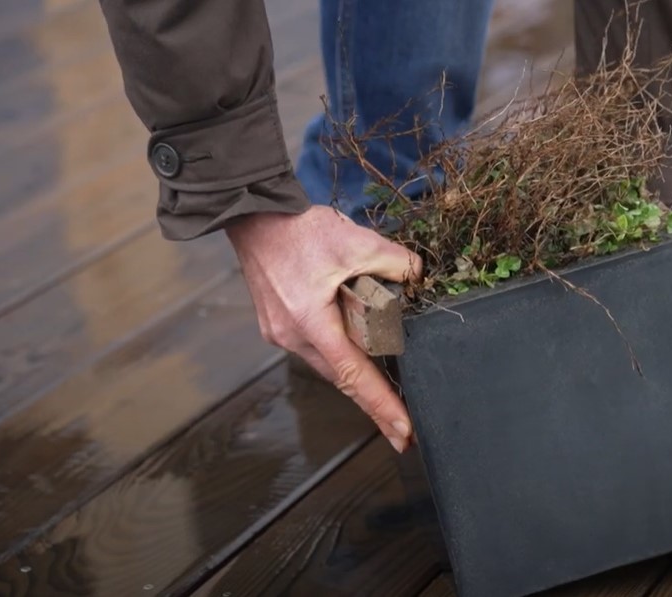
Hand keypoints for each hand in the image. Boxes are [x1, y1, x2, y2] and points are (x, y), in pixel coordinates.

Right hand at [225, 205, 421, 452]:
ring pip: (329, 365)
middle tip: (403, 429)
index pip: (355, 376)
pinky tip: (358, 357)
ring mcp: (281, 333)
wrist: (253, 215)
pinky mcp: (278, 324)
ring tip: (387, 398)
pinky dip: (339, 355)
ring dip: (356, 377)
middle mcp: (293, 336)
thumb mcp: (356, 241)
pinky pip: (316, 349)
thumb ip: (395, 262)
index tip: (403, 432)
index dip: (381, 406)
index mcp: (312, 322)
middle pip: (342, 378)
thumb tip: (417, 277)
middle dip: (374, 403)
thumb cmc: (299, 229)